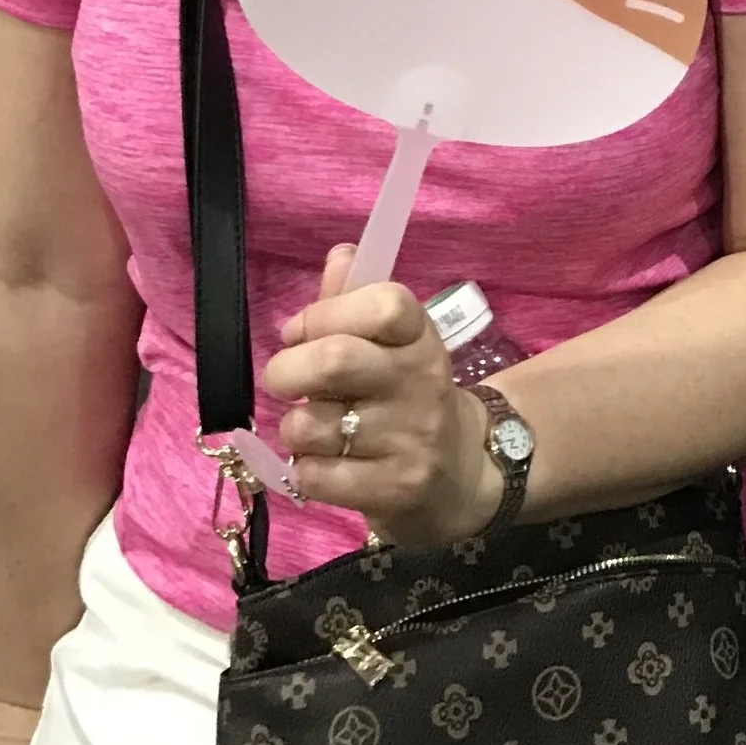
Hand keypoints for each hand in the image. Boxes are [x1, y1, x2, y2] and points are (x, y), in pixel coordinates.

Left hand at [262, 245, 494, 546]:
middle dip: (286, 370)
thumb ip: (356, 302)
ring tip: (311, 432)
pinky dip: (304, 472)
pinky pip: (316, 476)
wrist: (462, 477)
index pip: (382, 302)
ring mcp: (411, 438)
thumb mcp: (394, 347)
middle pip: (335, 360)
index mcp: (419, 337)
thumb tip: (339, 255)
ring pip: (312, 424)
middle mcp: (420, 381)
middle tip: (283, 383)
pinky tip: (323, 468)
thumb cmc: (409, 401)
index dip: (326, 312)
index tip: (300, 332)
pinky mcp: (396, 489)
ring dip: (294, 429)